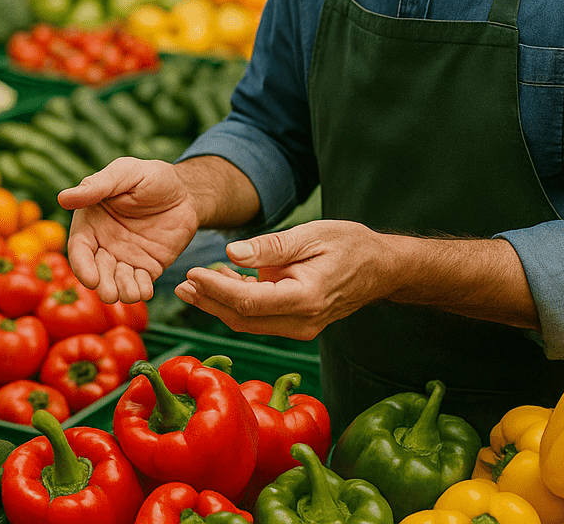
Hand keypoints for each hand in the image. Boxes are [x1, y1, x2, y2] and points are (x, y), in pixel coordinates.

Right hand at [57, 157, 202, 304]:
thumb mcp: (124, 173)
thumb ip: (96, 186)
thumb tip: (62, 198)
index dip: (82, 266)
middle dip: (102, 285)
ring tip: (131, 295)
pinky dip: (141, 290)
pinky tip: (145, 291)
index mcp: (91, 222)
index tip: (91, 279)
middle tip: (110, 294)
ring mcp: (126, 257)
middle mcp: (104, 244)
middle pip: (97, 271)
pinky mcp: (147, 267)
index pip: (80, 249)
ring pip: (118, 281)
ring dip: (122, 291)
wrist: (185, 191)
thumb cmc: (150, 176)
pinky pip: (140, 283)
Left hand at [174, 219, 395, 340]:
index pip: (250, 301)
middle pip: (243, 318)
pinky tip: (220, 284)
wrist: (383, 269)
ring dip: (218, 305)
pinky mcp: (298, 324)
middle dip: (208, 302)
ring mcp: (301, 327)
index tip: (192, 273)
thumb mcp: (311, 234)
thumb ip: (270, 247)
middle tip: (180, 285)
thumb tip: (231, 253)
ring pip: (248, 322)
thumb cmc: (350, 245)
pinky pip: (260, 318)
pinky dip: (237, 304)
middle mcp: (302, 322)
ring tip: (191, 286)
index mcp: (306, 298)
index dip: (216, 290)